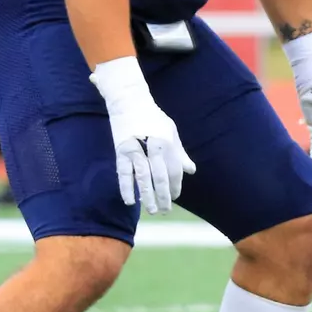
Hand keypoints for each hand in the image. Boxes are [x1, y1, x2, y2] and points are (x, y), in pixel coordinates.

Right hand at [91, 58, 194, 213]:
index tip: (175, 197)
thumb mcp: (171, 131)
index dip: (175, 186)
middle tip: (165, 210)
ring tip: (151, 210)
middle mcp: (152, 147)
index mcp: (166, 142)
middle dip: (163, 196)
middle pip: (159, 177)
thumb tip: (191, 171)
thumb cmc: (153, 117)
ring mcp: (135, 149)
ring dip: (147, 196)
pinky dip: (126, 188)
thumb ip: (180, 153)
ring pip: (142, 178)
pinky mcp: (120, 150)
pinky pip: (124, 173)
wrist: (129, 101)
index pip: (173, 170)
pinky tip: (130, 201)